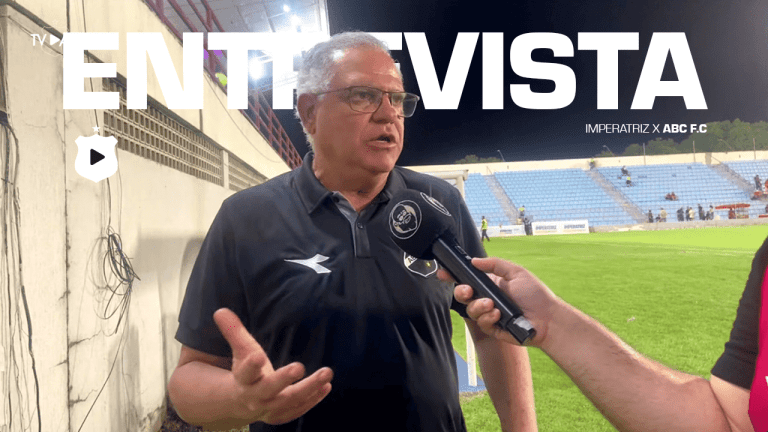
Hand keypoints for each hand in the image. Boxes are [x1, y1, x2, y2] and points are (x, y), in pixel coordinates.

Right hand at [213, 308, 332, 424]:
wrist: (242, 401)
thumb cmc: (245, 370)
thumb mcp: (240, 351)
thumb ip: (233, 332)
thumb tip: (220, 311)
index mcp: (243, 379)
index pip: (245, 372)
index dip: (251, 365)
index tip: (258, 355)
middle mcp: (255, 396)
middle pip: (270, 389)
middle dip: (284, 379)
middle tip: (299, 366)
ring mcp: (270, 408)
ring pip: (290, 400)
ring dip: (309, 388)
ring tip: (326, 373)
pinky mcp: (282, 414)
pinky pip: (299, 408)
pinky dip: (314, 399)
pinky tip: (326, 385)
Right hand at [439, 257, 560, 348]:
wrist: (548, 319)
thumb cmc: (536, 295)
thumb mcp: (516, 272)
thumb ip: (494, 264)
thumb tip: (474, 260)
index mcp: (491, 284)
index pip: (468, 279)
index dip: (454, 276)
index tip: (443, 274)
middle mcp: (488, 299)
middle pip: (463, 295)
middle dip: (461, 292)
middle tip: (467, 291)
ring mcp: (489, 314)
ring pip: (470, 311)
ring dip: (478, 306)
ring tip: (492, 305)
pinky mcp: (493, 329)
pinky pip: (481, 323)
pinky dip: (488, 318)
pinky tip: (498, 315)